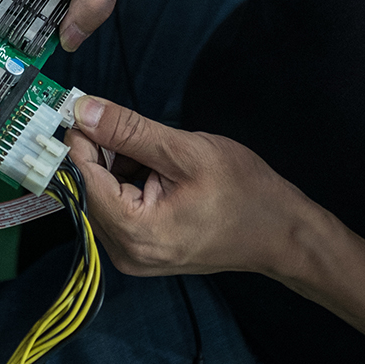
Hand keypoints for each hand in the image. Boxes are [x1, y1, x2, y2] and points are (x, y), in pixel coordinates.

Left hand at [66, 95, 326, 279]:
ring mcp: (133, 256)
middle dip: (103, 153)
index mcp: (133, 233)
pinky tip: (157, 172)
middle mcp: (124, 252)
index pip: (82, 178)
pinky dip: (129, 184)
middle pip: (89, 189)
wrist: (283, 233)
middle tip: (132, 128)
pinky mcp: (142, 251)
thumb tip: (82, 110)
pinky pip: (118, 209)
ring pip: (102, 197)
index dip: (81, 138)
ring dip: (117, 168)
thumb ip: (128, 131)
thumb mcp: (185, 151)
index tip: (85, 107)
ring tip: (157, 155)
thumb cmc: (245, 193)